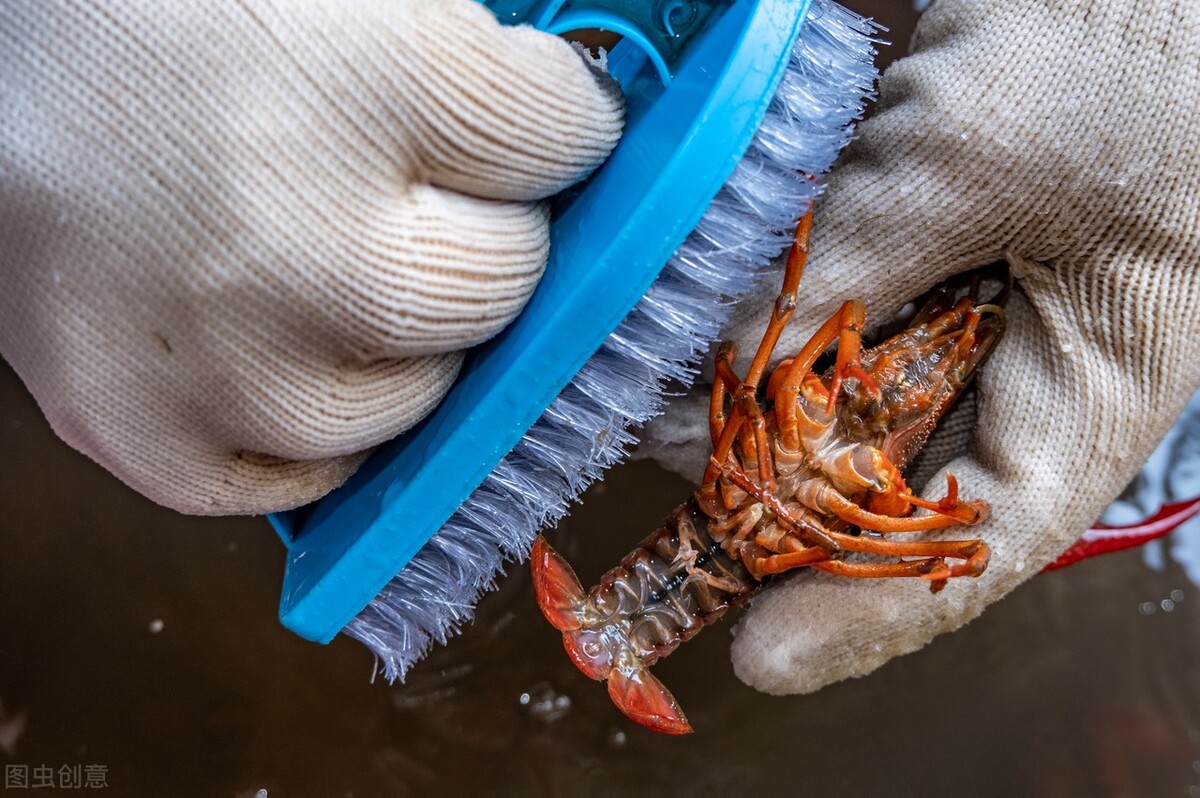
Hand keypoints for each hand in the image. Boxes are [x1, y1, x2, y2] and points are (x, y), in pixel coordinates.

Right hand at [0, 0, 622, 513]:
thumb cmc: (166, 1)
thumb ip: (474, 51)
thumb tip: (586, 111)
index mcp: (364, 78)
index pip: (563, 137)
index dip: (560, 123)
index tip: (535, 117)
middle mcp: (298, 245)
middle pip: (503, 285)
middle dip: (489, 235)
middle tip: (426, 198)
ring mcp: (219, 363)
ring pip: (415, 401)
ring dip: (405, 342)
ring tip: (329, 270)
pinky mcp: (143, 434)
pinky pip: (303, 475)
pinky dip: (314, 422)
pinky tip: (280, 346)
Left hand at [640, 0, 1199, 693]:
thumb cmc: (1125, 44)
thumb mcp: (974, 165)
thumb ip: (851, 275)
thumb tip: (732, 374)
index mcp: (1091, 388)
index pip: (978, 545)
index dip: (872, 614)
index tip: (763, 656)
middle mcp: (1028, 368)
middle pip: (901, 489)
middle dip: (786, 516)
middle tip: (680, 528)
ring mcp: (976, 310)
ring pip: (857, 409)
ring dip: (759, 423)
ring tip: (663, 428)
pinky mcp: (928, 251)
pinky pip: (842, 321)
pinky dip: (770, 335)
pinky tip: (702, 339)